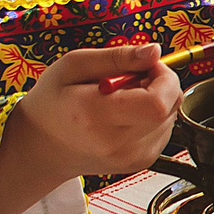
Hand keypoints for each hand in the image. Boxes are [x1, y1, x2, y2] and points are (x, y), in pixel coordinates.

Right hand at [0, 45, 180, 213]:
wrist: (42, 147)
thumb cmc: (52, 103)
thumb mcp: (73, 65)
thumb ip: (118, 57)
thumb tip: (155, 51)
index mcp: (96, 116)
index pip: (158, 102)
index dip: (163, 77)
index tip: (146, 66)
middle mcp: (117, 144)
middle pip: (170, 107)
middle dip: (160, 84)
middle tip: (130, 79)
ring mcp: (131, 158)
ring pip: (171, 117)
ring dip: (156, 101)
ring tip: (122, 99)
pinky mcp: (141, 163)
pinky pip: (165, 130)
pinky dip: (152, 117)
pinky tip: (126, 115)